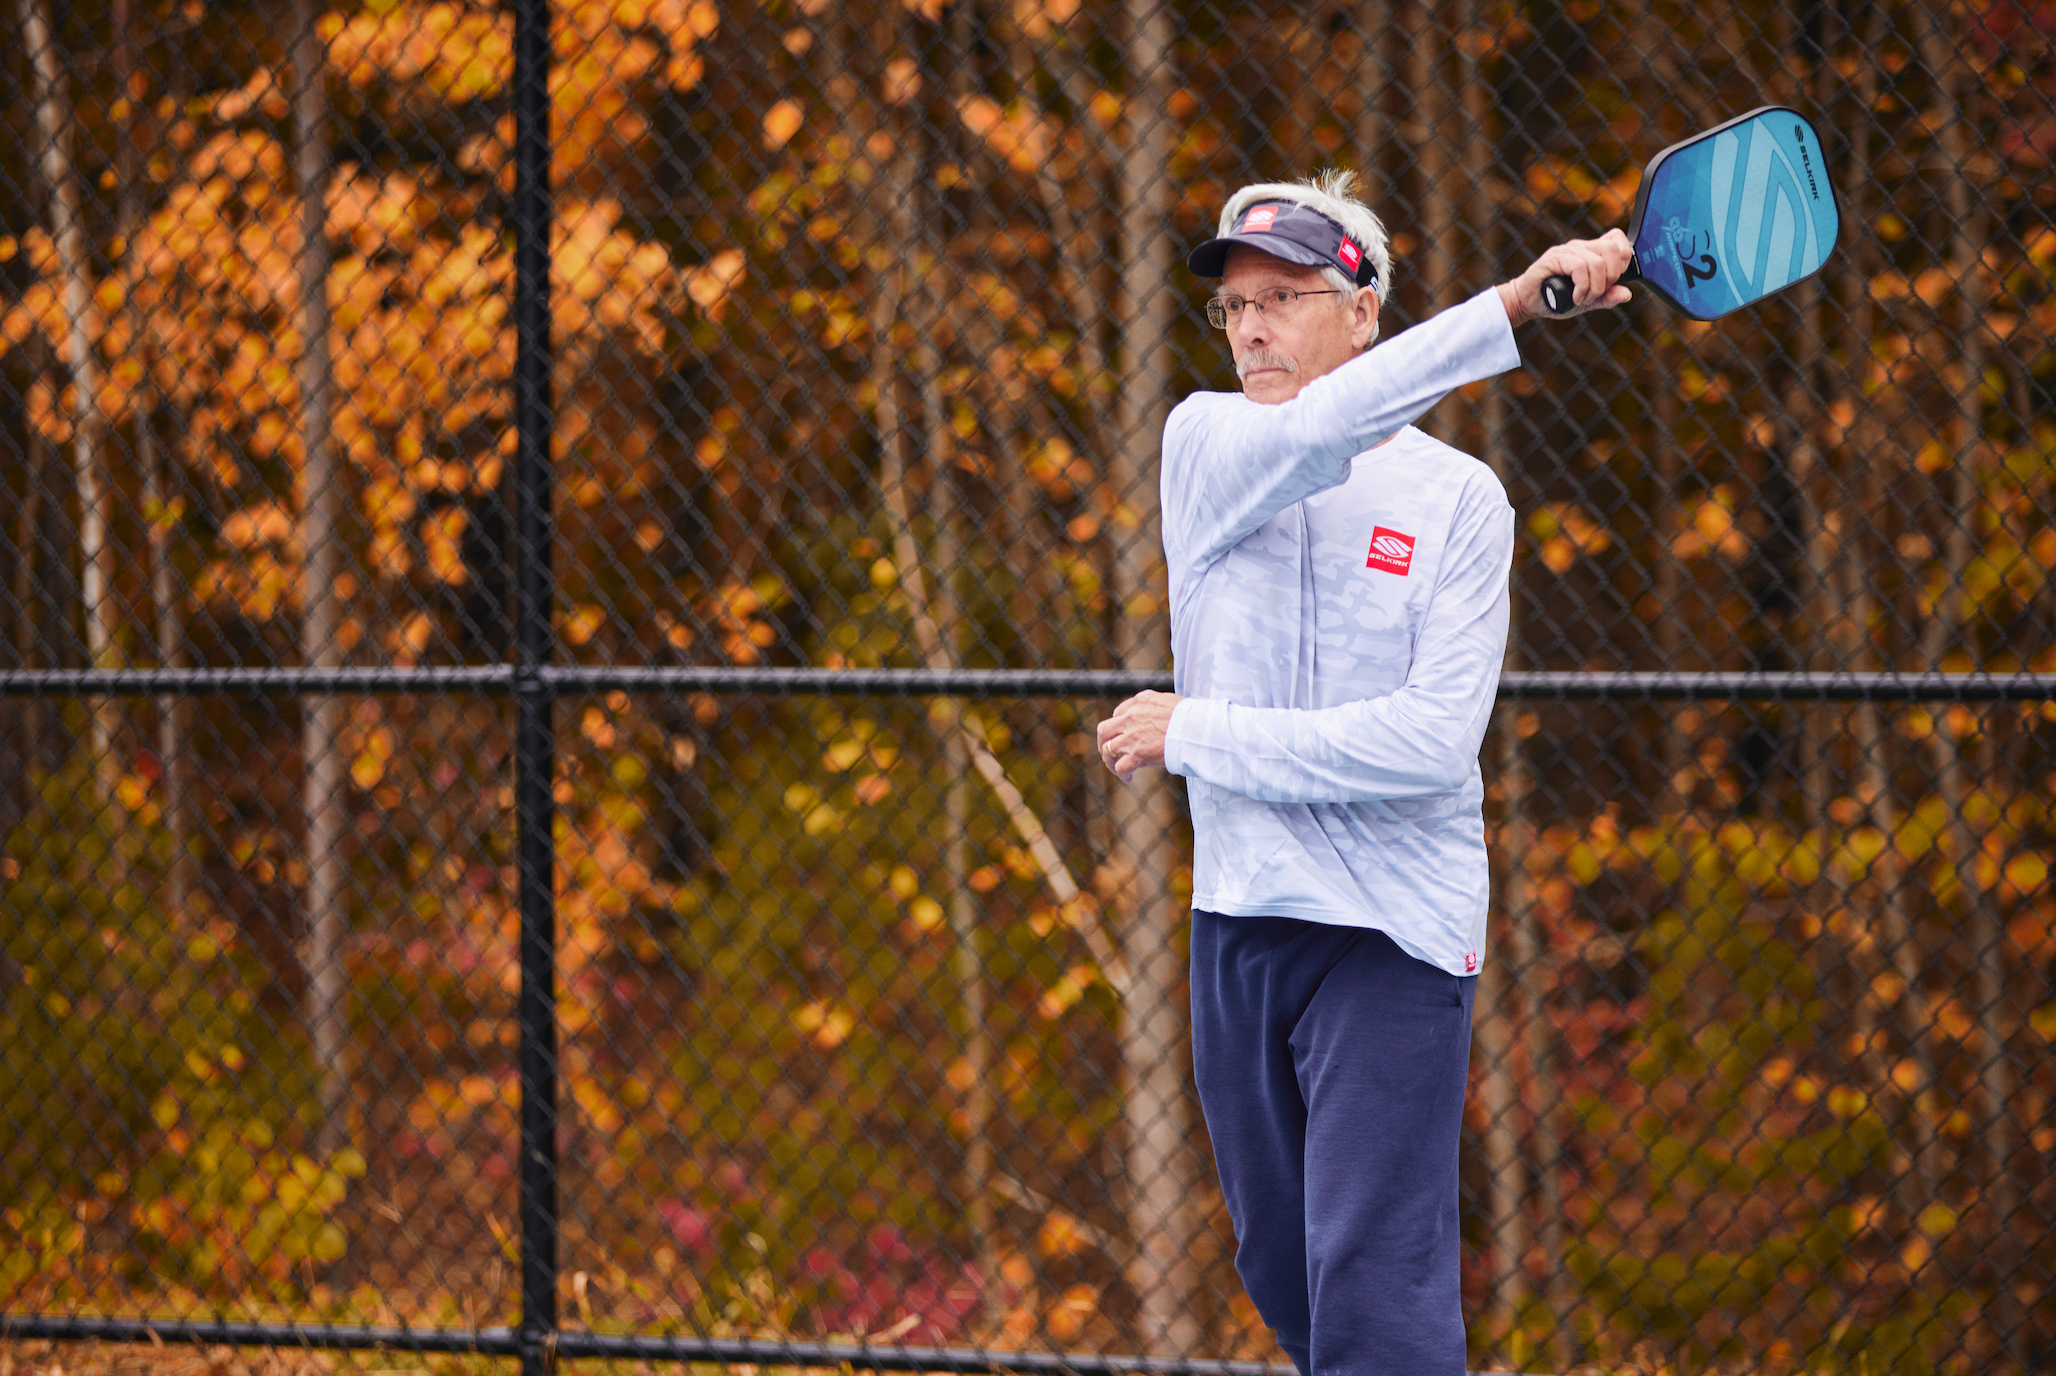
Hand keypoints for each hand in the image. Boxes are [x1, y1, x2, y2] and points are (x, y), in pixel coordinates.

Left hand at [1095, 691, 1182, 782]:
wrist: (1197, 728)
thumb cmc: (1191, 715)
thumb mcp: (1169, 701)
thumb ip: (1156, 706)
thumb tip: (1157, 713)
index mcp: (1140, 701)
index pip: (1119, 713)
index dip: (1119, 725)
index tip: (1124, 734)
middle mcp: (1131, 717)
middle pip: (1105, 729)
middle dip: (1104, 741)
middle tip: (1109, 750)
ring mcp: (1132, 736)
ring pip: (1108, 749)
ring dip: (1110, 760)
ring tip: (1116, 768)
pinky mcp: (1138, 754)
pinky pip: (1121, 766)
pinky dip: (1121, 774)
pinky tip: (1127, 778)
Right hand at [1497, 228, 1634, 324]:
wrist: (1528, 303)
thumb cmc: (1556, 299)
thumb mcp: (1588, 301)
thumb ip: (1606, 297)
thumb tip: (1627, 293)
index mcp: (1591, 251)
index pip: (1616, 239)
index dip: (1624, 257)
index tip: (1614, 278)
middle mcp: (1581, 246)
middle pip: (1611, 249)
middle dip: (1610, 277)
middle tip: (1597, 293)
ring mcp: (1567, 250)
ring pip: (1597, 262)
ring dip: (1594, 288)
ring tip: (1582, 299)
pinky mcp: (1554, 257)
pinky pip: (1579, 267)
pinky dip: (1582, 287)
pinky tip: (1575, 297)